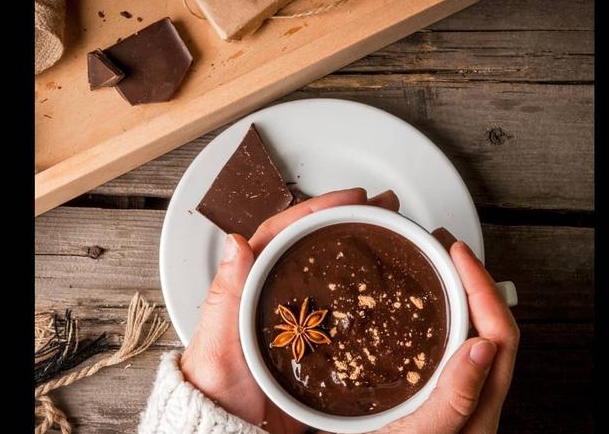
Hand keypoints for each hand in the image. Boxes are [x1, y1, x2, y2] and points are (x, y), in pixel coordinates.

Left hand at [180, 188, 399, 432]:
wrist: (232, 427)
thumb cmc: (217, 384)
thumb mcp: (219, 337)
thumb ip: (227, 292)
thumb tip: (234, 243)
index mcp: (250, 281)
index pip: (285, 231)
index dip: (318, 208)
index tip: (350, 197)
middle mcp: (276, 290)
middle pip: (313, 242)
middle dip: (348, 218)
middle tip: (382, 206)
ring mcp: (299, 312)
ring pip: (330, 268)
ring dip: (357, 246)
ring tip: (391, 231)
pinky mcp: (315, 337)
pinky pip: (341, 304)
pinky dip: (361, 289)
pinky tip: (384, 285)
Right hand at [375, 241, 519, 433]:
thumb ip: (454, 401)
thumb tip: (481, 347)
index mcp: (480, 407)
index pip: (500, 334)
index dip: (482, 287)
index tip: (455, 253)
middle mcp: (473, 397)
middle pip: (490, 326)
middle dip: (472, 279)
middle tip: (444, 248)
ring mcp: (454, 393)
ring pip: (469, 333)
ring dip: (457, 293)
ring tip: (433, 267)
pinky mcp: (433, 391)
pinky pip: (446, 344)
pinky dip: (437, 314)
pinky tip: (413, 307)